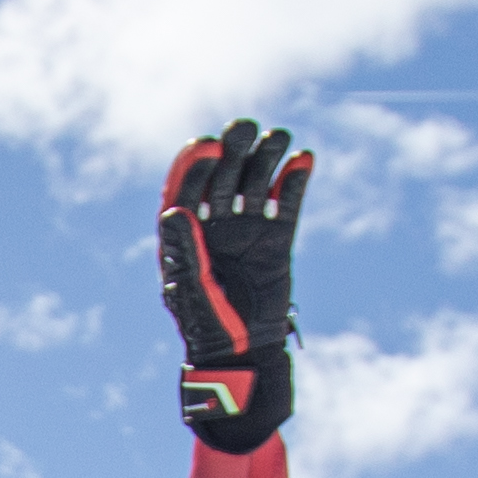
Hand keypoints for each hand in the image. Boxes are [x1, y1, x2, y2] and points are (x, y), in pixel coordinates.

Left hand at [156, 119, 306, 453]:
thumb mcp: (193, 288)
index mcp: (185, 233)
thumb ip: (186, 250)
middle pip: (224, 176)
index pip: (186, 188)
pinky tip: (304, 158)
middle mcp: (214, 223)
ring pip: (257, 182)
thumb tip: (173, 211)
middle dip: (233, 150)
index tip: (207, 145)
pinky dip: (295, 181)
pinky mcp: (277, 236)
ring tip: (281, 136)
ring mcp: (247, 227)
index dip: (195, 165)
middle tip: (245, 127)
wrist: (247, 351)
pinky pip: (286, 202)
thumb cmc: (209, 325)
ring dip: (267, 157)